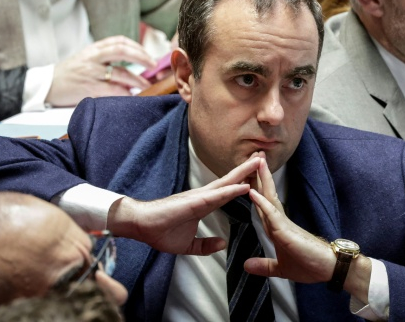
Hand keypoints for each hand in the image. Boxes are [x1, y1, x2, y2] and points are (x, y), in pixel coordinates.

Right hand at [46, 36, 155, 106]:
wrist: (45, 86)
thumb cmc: (68, 74)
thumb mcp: (85, 59)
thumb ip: (105, 60)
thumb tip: (131, 69)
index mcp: (93, 49)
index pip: (119, 41)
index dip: (136, 46)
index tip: (147, 55)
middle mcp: (92, 58)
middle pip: (122, 51)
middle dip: (142, 57)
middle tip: (153, 66)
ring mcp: (90, 72)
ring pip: (120, 73)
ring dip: (137, 80)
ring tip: (146, 85)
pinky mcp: (88, 88)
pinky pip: (111, 90)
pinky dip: (124, 93)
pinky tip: (132, 96)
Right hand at [108, 155, 261, 254]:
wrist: (141, 226)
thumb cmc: (160, 231)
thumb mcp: (188, 245)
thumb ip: (205, 245)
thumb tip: (222, 244)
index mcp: (203, 204)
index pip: (228, 191)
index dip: (243, 183)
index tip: (257, 175)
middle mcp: (203, 196)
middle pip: (231, 180)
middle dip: (248, 170)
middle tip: (263, 158)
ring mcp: (199, 197)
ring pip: (227, 183)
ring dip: (244, 173)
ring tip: (258, 162)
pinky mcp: (193, 202)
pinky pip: (216, 196)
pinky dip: (231, 190)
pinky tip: (244, 186)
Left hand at [245, 156, 334, 283]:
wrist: (330, 269)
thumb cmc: (310, 265)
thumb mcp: (281, 268)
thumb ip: (264, 265)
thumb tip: (246, 265)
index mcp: (277, 228)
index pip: (263, 203)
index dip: (255, 187)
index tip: (248, 173)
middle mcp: (280, 221)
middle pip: (267, 193)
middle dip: (259, 175)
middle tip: (254, 154)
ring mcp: (284, 224)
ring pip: (269, 198)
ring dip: (262, 179)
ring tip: (256, 161)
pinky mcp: (287, 231)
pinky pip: (272, 215)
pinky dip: (262, 203)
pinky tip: (253, 192)